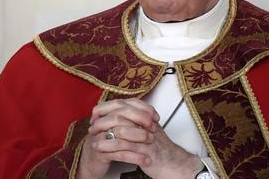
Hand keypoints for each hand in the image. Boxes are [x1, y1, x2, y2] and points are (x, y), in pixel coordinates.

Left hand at [76, 98, 202, 178]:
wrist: (175, 163)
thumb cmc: (161, 149)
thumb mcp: (149, 131)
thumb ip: (137, 121)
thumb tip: (119, 115)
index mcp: (146, 116)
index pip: (125, 104)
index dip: (108, 107)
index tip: (96, 113)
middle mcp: (146, 123)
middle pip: (121, 114)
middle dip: (103, 120)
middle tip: (92, 126)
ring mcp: (146, 136)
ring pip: (121, 130)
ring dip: (104, 135)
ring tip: (93, 140)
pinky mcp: (145, 150)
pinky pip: (125, 147)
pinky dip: (110, 147)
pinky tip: (101, 150)